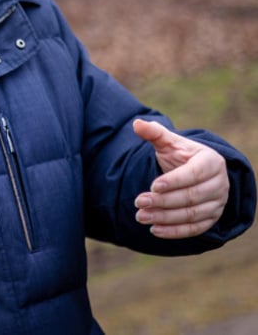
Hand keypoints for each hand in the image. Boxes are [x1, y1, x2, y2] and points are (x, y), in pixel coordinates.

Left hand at [133, 118, 228, 238]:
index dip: (173, 181)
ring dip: (165, 218)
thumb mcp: (169, 142)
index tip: (152, 186)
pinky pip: (195, 229)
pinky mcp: (212, 219)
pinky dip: (175, 231)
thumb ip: (154, 133)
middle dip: (163, 201)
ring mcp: (218, 203)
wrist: (195, 172)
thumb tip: (137, 123)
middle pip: (191, 197)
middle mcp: (219, 184)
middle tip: (139, 202)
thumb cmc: (180, 155)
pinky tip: (155, 230)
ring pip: (192, 214)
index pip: (193, 174)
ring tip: (141, 216)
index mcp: (211, 162)